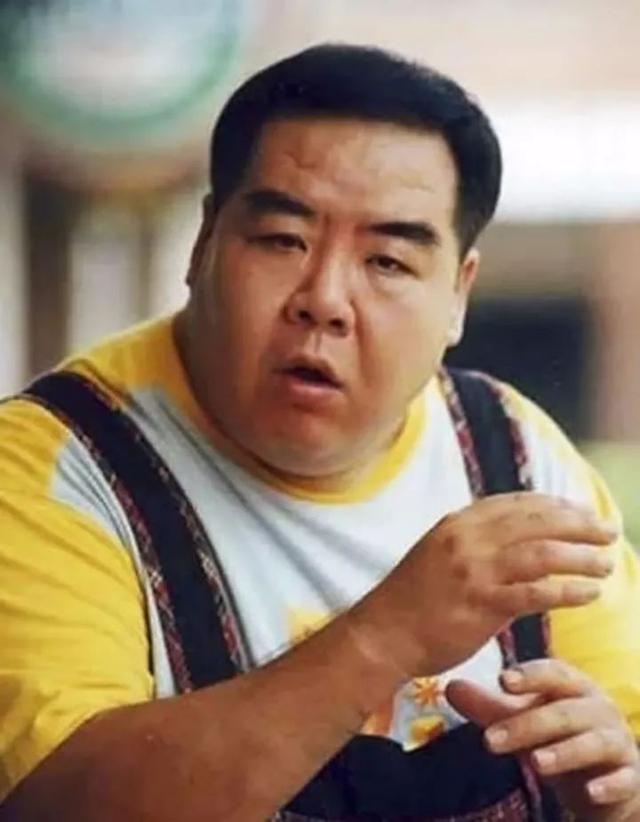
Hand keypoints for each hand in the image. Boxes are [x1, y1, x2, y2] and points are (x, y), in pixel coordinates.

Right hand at [356, 493, 616, 675]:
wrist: (382, 632)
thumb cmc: (414, 597)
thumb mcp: (439, 552)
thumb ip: (474, 540)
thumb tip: (516, 536)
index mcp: (458, 522)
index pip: (518, 503)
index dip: (556, 505)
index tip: (582, 512)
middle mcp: (467, 538)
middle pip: (536, 522)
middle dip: (579, 524)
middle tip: (608, 531)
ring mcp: (473, 570)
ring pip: (542, 553)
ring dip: (581, 556)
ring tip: (606, 563)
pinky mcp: (480, 604)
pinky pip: (535, 593)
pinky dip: (568, 591)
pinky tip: (590, 594)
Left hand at [447, 660, 639, 821]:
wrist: (608, 778)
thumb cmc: (561, 737)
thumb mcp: (526, 720)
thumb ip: (490, 706)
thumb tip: (450, 687)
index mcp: (574, 687)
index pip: (553, 673)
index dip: (529, 676)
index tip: (501, 680)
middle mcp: (598, 708)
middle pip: (563, 712)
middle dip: (526, 725)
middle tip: (490, 741)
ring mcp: (617, 742)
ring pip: (592, 743)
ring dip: (565, 752)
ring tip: (536, 763)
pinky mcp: (630, 777)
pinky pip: (622, 779)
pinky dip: (608, 785)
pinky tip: (589, 792)